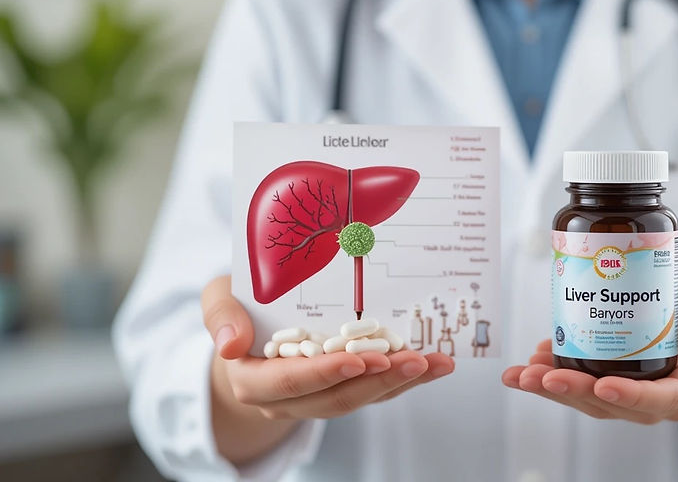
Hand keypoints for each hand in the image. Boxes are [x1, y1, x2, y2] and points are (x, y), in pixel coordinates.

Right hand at [202, 276, 454, 462]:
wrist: (248, 333)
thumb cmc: (237, 310)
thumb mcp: (218, 300)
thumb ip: (220, 316)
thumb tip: (231, 345)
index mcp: (253, 380)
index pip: (288, 382)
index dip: (324, 374)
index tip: (358, 360)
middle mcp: (286, 400)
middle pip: (335, 397)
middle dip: (377, 379)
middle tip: (413, 359)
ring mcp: (317, 399)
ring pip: (362, 398)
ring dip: (400, 382)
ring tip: (436, 362)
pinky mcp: (342, 390)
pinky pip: (375, 391)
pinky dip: (406, 379)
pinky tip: (435, 364)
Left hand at [502, 274, 677, 424]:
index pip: (668, 397)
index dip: (635, 396)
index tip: (603, 386)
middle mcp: (670, 397)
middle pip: (620, 406)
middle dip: (576, 393)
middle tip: (540, 376)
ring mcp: (643, 394)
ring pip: (597, 402)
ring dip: (556, 390)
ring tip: (523, 373)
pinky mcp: (622, 383)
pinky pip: (588, 388)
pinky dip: (558, 376)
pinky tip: (534, 360)